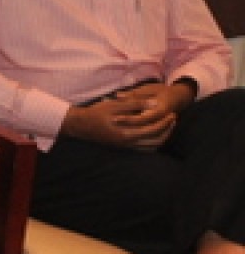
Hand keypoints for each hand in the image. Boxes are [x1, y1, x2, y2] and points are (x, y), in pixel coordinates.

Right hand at [61, 90, 176, 148]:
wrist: (80, 125)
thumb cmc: (97, 113)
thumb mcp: (116, 105)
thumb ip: (136, 104)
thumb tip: (155, 104)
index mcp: (127, 132)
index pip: (154, 129)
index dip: (165, 121)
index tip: (172, 112)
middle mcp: (128, 143)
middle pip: (156, 140)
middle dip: (168, 130)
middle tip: (173, 119)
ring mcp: (126, 146)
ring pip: (152, 147)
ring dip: (162, 137)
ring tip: (167, 126)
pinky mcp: (123, 147)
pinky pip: (144, 149)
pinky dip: (153, 143)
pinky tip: (155, 134)